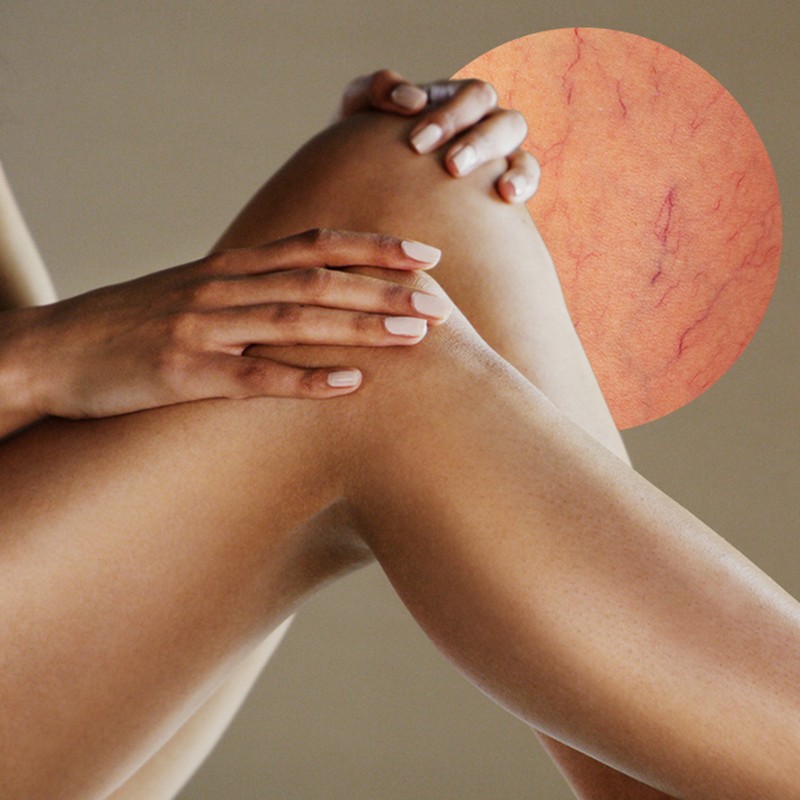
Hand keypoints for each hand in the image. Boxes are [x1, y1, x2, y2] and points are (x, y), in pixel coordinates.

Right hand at [3, 229, 450, 419]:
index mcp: (232, 267)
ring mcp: (204, 329)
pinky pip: (253, 377)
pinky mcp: (183, 374)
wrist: (57, 349)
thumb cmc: (137, 323)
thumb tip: (308, 293)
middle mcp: (224, 288)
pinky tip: (349, 384)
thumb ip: (252, 288)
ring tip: (414, 335)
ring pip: (296, 321)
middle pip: (319, 281)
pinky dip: (304, 379)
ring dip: (360, 327)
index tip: (427, 255)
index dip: (376, 248)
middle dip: (385, 291)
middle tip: (441, 302)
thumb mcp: (198, 293)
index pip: (317, 245)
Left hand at [335, 69, 539, 203]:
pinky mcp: (502, 191)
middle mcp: (483, 126)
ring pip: (522, 152)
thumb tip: (414, 101)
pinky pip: (526, 182)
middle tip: (452, 167)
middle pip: (504, 122)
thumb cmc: (359, 143)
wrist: (359, 188)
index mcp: (455, 102)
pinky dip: (524, 184)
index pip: (472, 97)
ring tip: (499, 189)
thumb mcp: (358, 108)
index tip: (417, 145)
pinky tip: (507, 196)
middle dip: (480, 143)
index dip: (451, 117)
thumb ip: (376, 89)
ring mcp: (498, 159)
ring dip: (514, 167)